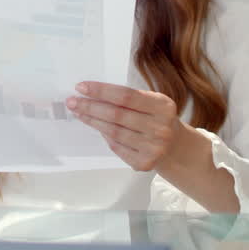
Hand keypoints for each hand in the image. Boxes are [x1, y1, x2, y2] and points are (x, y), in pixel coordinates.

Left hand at [66, 81, 182, 170]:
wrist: (176, 148)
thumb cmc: (157, 119)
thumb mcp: (152, 103)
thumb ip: (129, 98)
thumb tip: (93, 94)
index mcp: (163, 106)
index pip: (126, 96)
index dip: (101, 91)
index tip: (81, 87)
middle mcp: (160, 128)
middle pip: (116, 115)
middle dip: (91, 106)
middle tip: (72, 101)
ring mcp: (153, 148)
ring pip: (113, 132)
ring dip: (92, 121)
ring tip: (79, 112)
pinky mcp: (144, 163)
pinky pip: (116, 146)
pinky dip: (104, 135)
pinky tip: (95, 126)